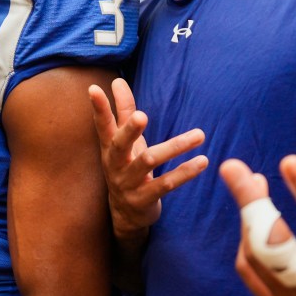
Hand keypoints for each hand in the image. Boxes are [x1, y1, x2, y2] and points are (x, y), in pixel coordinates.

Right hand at [88, 77, 207, 238]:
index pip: (102, 124)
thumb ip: (123, 111)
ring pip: (149, 162)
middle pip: (120, 145)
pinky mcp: (143, 200)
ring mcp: (128, 184)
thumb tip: (117, 81)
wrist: (125, 215)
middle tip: (142, 116)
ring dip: (175, 147)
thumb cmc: (127, 167)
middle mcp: (115, 165)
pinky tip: (202, 161)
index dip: (98, 108)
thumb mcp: (124, 141)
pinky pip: (165, 185)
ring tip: (199, 135)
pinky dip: (184, 172)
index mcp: (109, 148)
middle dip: (130, 130)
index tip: (93, 88)